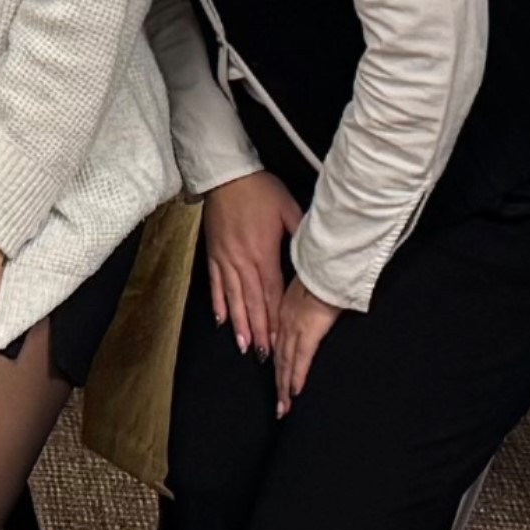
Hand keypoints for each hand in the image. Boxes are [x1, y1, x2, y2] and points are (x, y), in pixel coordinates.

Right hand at [198, 171, 297, 355]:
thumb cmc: (259, 189)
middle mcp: (242, 261)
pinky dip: (219, 304)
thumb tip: (315, 253)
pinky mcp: (214, 254)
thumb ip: (301, 234)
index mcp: (263, 253)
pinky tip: (222, 321)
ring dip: (240, 324)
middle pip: (252, 302)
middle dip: (259, 331)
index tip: (281, 341)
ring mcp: (225, 259)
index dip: (276, 319)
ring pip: (233, 298)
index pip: (272, 294)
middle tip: (263, 355)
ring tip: (243, 346)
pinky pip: (215, 284)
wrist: (226, 175)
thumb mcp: (288, 208)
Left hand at [270, 281, 342, 414]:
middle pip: (280, 357)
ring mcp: (295, 327)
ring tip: (284, 408)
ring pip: (286, 363)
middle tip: (279, 405)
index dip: (277, 361)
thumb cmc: (324, 270)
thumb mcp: (312, 284)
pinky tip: (294, 393)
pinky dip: (296, 377)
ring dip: (284, 387)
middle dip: (278, 383)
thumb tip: (317, 304)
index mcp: (286, 308)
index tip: (277, 377)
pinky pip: (300, 359)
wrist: (327, 264)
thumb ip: (311, 297)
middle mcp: (286, 320)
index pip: (280, 341)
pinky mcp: (308, 332)